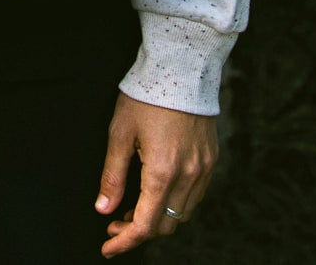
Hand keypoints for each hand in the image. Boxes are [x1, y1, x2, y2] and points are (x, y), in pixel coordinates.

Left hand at [95, 92, 217, 256]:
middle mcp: (189, 176)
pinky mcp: (211, 160)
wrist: (180, 68)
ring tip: (133, 209)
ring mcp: (204, 169)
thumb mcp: (119, 133)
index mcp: (163, 171)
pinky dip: (174, 203)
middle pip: (165, 224)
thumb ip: (112, 176)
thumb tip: (103, 209)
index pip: (145, 224)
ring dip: (157, 217)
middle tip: (115, 224)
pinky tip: (156, 192)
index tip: (108, 247)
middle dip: (139, 230)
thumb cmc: (146, 96)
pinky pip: (194, 196)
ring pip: (181, 213)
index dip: (125, 241)